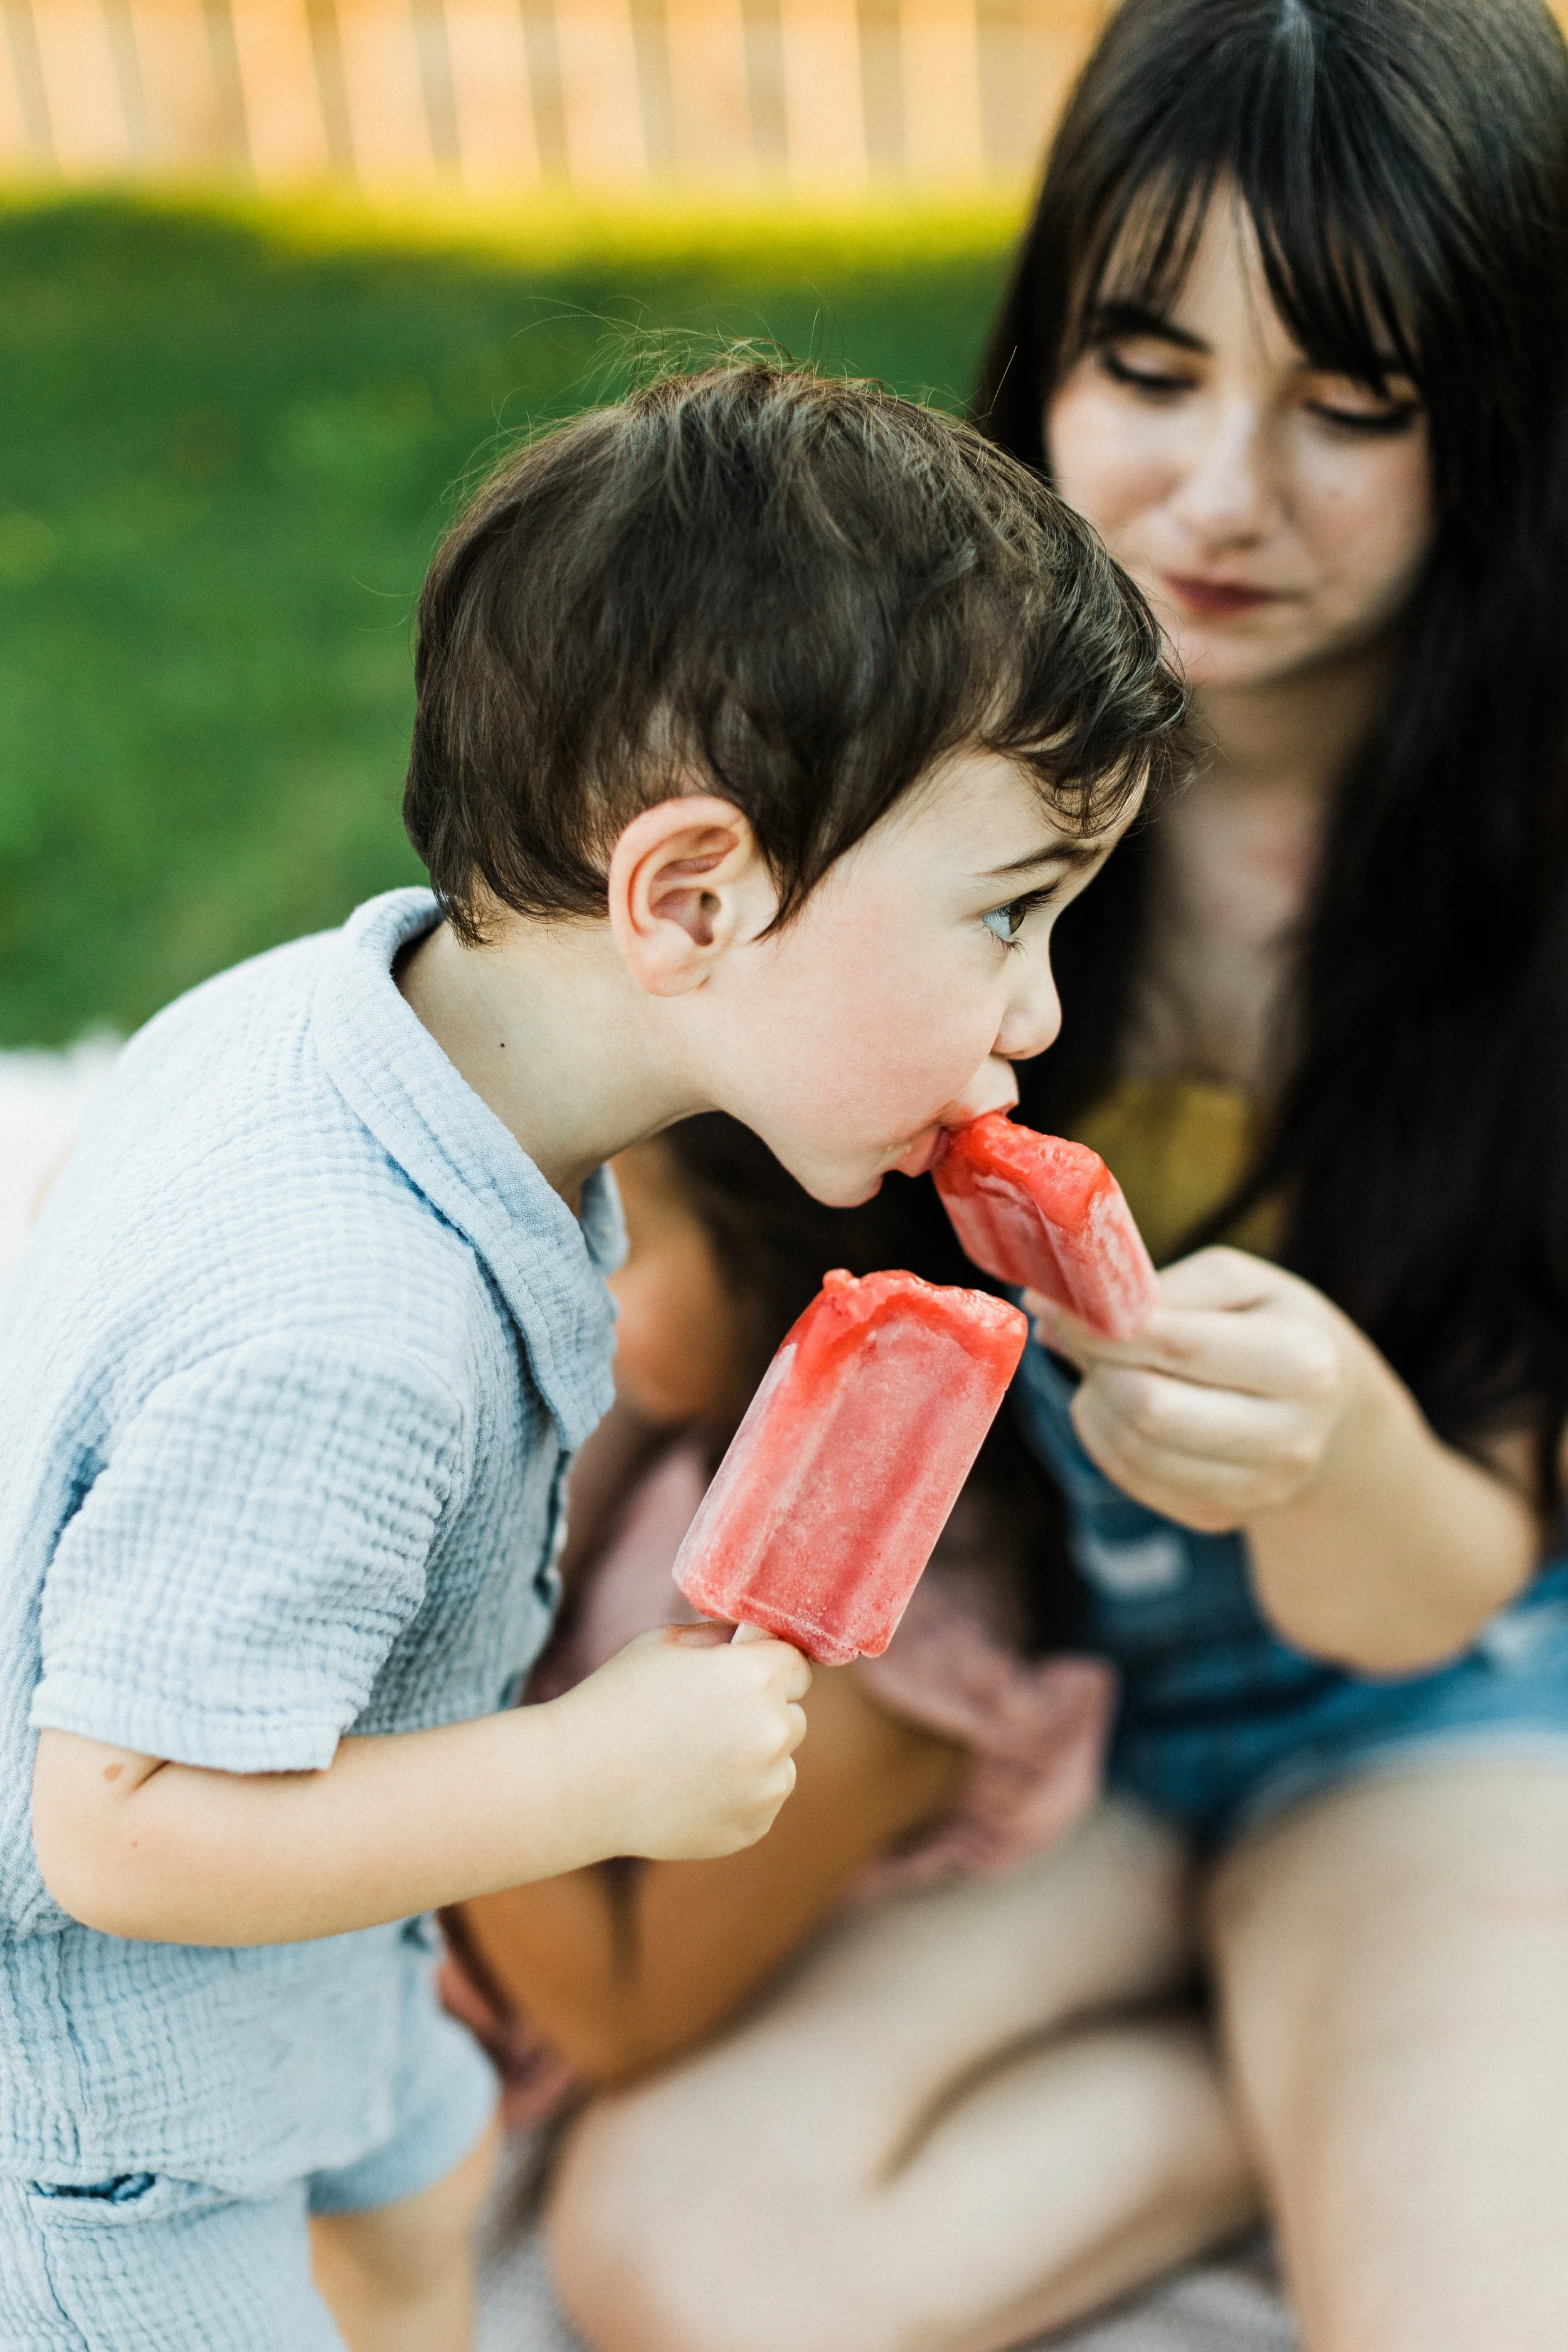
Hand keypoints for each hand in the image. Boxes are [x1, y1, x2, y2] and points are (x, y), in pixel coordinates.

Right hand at [558, 1624, 811, 1860]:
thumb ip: (723, 1637)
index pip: (797, 1663)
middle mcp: (772, 1732)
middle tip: (706, 1719)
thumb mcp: (667, 1642)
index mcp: (757, 1677)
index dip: (767, 1665)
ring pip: (781, 1762)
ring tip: (692, 1758)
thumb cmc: (617, 1700)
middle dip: (761, 1713)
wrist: (576, 1783)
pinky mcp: (752, 1828)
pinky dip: (738, 1795)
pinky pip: (762, 1801)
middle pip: (793, 1715)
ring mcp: (766, 1787)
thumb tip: (755, 1639)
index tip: (739, 1674)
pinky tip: (689, 1788)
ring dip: (754, 1757)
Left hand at [1029, 1246, 1372, 1533]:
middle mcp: (1288, 1437)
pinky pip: (1130, 1478)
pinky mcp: (1219, 1518)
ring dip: (1094, 1401)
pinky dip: (1104, 1436)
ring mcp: (1256, 1489)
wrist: (1330, 1412)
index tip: (1053, 1300)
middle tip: (1080, 1334)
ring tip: (1104, 1367)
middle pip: (1148, 1408)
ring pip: (1130, 1448)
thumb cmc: (1270, 1327)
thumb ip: (1154, 1288)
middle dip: (1097, 1365)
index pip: (1177, 1344)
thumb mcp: (1236, 1283)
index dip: (1102, 1324)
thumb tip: (1057, 1314)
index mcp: (1303, 1362)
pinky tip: (1117, 1404)